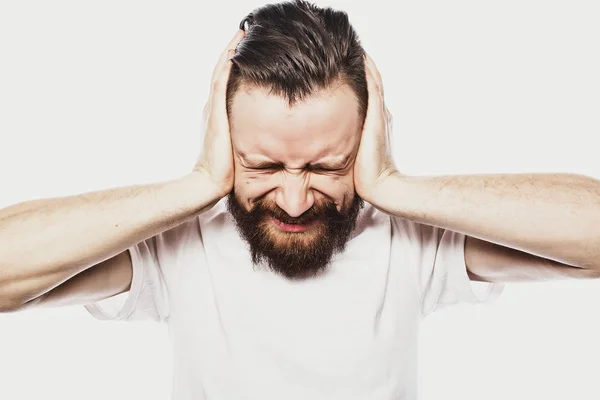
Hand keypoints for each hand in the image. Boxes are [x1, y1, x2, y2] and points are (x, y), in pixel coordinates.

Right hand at [193, 29, 244, 197]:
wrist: (209, 181)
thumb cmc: (224, 170)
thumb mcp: (240, 148)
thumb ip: (248, 137)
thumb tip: (269, 135)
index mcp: (217, 113)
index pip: (226, 80)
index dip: (235, 61)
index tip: (246, 45)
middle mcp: (212, 106)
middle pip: (223, 69)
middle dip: (233, 49)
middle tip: (244, 30)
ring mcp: (212, 107)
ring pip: (221, 70)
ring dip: (231, 50)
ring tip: (242, 32)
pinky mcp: (215, 112)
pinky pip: (221, 81)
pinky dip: (227, 63)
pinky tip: (236, 50)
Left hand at [353, 53, 397, 203]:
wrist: (379, 185)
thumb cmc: (364, 174)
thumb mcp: (350, 153)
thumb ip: (344, 140)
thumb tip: (326, 137)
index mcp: (373, 120)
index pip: (365, 90)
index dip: (356, 74)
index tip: (341, 61)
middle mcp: (379, 113)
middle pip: (369, 80)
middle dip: (357, 63)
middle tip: (346, 45)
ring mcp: (380, 113)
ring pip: (372, 78)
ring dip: (364, 61)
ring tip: (352, 43)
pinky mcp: (377, 116)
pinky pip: (373, 85)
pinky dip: (368, 69)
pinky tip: (360, 55)